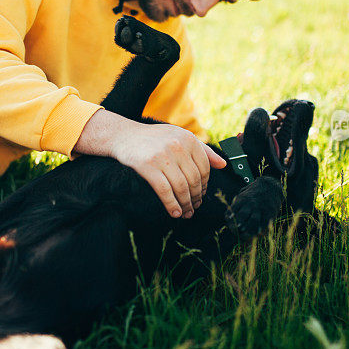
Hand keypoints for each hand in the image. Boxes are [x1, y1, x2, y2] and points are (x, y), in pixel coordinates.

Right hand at [73, 110, 225, 217]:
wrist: (124, 136)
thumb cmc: (154, 138)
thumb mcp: (180, 137)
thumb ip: (203, 150)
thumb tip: (223, 165)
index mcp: (188, 139)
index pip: (204, 168)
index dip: (205, 185)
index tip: (201, 195)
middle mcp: (177, 146)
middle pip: (194, 180)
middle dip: (196, 197)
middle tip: (195, 207)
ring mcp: (162, 156)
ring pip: (181, 187)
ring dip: (186, 204)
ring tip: (186, 212)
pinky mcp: (147, 166)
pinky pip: (164, 190)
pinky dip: (172, 204)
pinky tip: (175, 212)